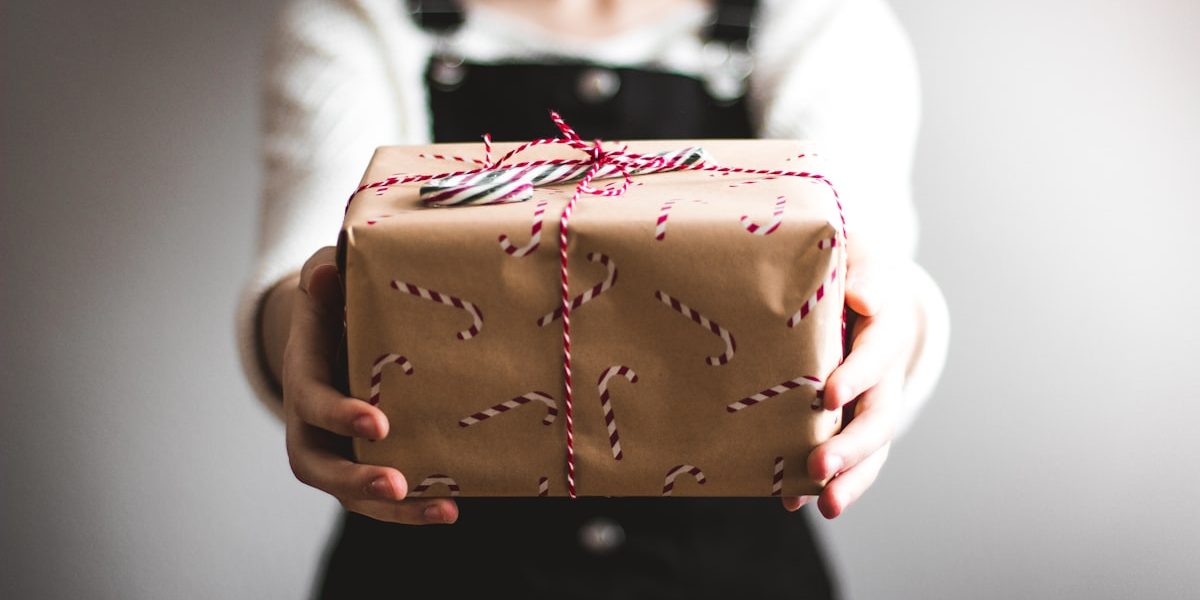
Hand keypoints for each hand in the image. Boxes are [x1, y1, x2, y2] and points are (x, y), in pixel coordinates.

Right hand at [282, 246, 458, 523]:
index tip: (379, 423)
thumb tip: (326, 273)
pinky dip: (412, 508)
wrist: (331, 330)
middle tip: (396, 484)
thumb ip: (326, 277)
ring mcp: (335, 449)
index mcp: (304, 376)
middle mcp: (310, 424)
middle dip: (356, 479)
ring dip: (393, 509)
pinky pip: (380, 496)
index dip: (341, 415)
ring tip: (443, 510)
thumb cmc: (334, 301)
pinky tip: (452, 508)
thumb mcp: (327, 280)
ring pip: (350, 493)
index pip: (312, 403)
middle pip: (319, 467)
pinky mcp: (362, 462)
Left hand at [783, 245, 921, 518]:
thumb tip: (862, 298)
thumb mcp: (858, 257)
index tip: (829, 394)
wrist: (862, 289)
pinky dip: (825, 483)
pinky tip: (794, 502)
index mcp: (886, 328)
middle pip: (878, 416)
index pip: (876, 353)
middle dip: (851, 446)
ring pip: (870, 449)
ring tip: (826, 506)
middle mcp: (885, 373)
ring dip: (850, 479)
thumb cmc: (850, 268)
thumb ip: (861, 274)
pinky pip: (847, 459)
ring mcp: (871, 402)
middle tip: (819, 466)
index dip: (857, 374)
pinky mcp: (851, 421)